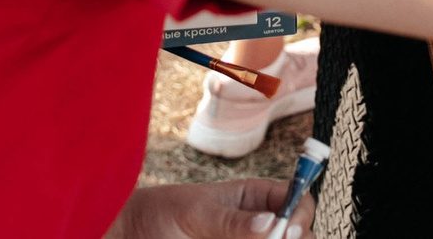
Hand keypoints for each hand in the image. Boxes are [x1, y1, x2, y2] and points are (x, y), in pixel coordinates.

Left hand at [106, 178, 291, 238]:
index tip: (288, 229)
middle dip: (297, 238)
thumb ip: (230, 220)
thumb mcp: (195, 212)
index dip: (300, 213)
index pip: (295, 200)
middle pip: (297, 233)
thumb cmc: (160, 213)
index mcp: (253, 198)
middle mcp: (257, 226)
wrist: (132, 235)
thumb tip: (270, 222)